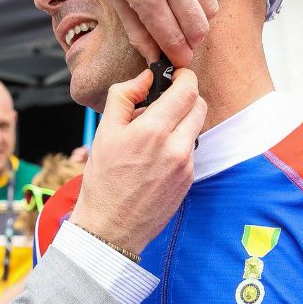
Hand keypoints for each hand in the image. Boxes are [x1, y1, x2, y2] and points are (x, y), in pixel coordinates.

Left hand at [55, 0, 218, 66]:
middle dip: (192, 43)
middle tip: (184, 46)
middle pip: (198, 27)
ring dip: (202, 22)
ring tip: (186, 23)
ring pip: (210, 7)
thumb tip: (152, 56)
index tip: (178, 64)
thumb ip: (137, 29)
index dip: (178, 56)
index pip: (172, 37)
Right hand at [69, 68, 204, 253]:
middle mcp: (176, 147)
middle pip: (199, 105)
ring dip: (181, 121)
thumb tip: (144, 78)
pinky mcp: (189, 180)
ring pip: (195, 127)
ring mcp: (186, 166)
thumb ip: (124, 97)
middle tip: (164, 101)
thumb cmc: (103, 180)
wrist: (111, 227)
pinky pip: (190, 149)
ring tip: (154, 132)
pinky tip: (156, 155)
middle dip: (185, 97)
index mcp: (153, 131)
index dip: (184, 77)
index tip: (175, 76)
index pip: (187, 90)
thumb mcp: (104, 132)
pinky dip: (178, 143)